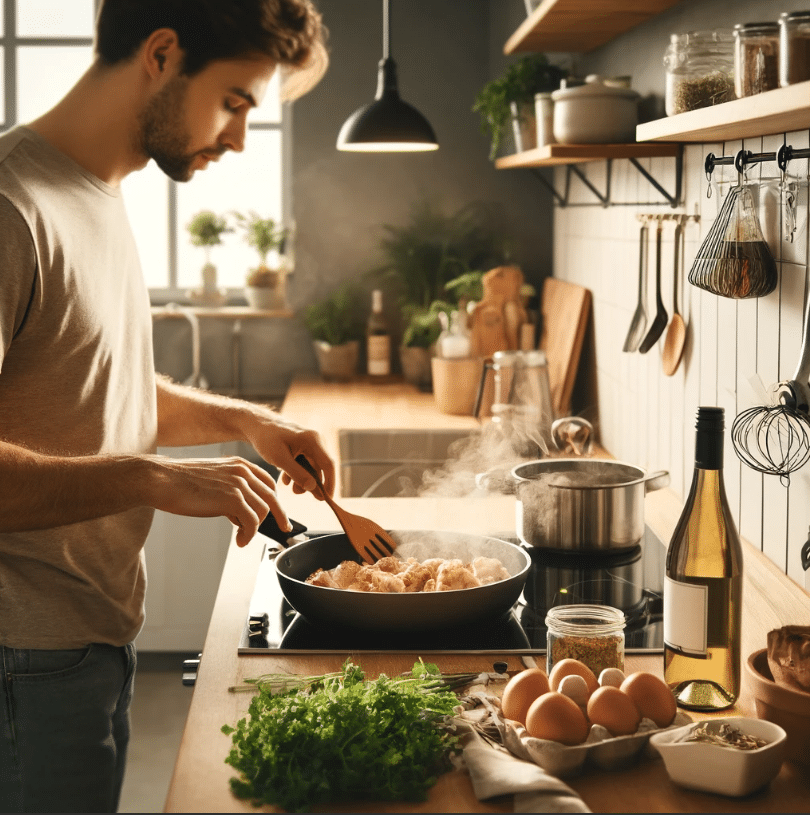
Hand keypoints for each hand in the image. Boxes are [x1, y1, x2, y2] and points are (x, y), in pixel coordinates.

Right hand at [144, 455, 286, 546]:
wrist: (160, 479)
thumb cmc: (179, 481)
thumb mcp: (213, 478)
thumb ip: (230, 489)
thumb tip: (239, 512)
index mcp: (239, 464)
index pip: (268, 482)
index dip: (275, 499)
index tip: (279, 512)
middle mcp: (243, 472)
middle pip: (271, 497)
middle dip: (279, 515)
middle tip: (283, 528)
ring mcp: (238, 485)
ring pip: (263, 511)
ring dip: (255, 528)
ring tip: (242, 537)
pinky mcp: (232, 500)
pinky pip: (252, 522)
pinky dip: (249, 535)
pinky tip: (240, 541)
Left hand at [246, 417, 335, 498]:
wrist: (256, 425)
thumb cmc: (267, 438)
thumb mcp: (279, 459)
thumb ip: (297, 474)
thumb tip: (313, 488)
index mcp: (313, 440)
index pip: (329, 464)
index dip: (330, 483)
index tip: (327, 499)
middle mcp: (316, 440)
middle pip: (321, 467)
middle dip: (312, 483)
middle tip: (299, 493)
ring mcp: (310, 444)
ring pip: (313, 467)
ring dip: (303, 479)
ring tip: (291, 488)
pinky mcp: (304, 447)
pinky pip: (306, 464)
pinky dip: (298, 473)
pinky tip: (286, 479)